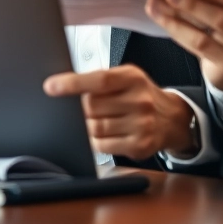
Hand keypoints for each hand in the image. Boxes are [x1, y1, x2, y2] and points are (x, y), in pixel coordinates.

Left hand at [43, 65, 196, 160]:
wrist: (171, 119)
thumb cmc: (140, 95)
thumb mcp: (125, 77)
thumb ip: (100, 80)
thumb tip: (63, 86)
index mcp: (133, 78)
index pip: (99, 80)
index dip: (72, 83)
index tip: (50, 86)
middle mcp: (140, 100)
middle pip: (92, 107)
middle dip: (80, 110)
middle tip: (84, 109)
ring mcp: (142, 125)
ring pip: (95, 128)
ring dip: (86, 126)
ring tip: (94, 121)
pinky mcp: (140, 146)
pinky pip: (103, 146)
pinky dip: (94, 141)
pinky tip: (101, 134)